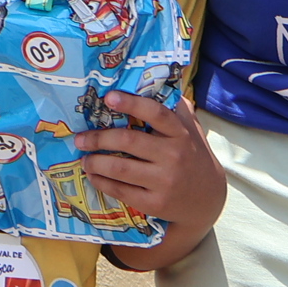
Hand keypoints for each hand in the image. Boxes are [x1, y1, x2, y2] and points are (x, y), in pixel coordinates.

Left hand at [73, 91, 221, 225]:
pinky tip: (93, 176)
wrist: (207, 200)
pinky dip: (102, 182)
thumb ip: (176, 110)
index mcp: (180, 134)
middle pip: (129, 141)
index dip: (131, 103)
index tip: (108, 97)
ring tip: (84, 158)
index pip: (155, 113)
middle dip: (98, 138)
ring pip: (120, 168)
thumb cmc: (192, 157)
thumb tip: (155, 84)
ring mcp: (164, 181)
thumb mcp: (191, 132)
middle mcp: (173, 156)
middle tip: (80, 138)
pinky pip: (121, 191)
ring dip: (95, 162)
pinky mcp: (155, 203)